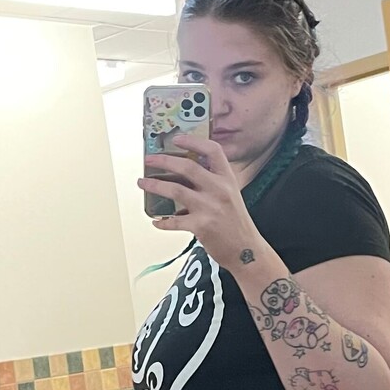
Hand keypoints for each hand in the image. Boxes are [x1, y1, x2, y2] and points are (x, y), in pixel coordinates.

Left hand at [137, 133, 262, 271]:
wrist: (247, 251)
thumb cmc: (237, 224)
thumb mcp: (231, 195)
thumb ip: (213, 182)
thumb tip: (185, 172)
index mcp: (227, 179)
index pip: (212, 151)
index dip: (193, 142)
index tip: (177, 139)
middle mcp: (219, 190)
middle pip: (187, 167)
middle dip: (163, 160)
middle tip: (150, 160)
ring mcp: (209, 208)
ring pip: (175, 190)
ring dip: (154, 185)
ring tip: (143, 183)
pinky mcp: (201, 226)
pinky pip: (174, 221)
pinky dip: (162, 222)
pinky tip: (156, 221)